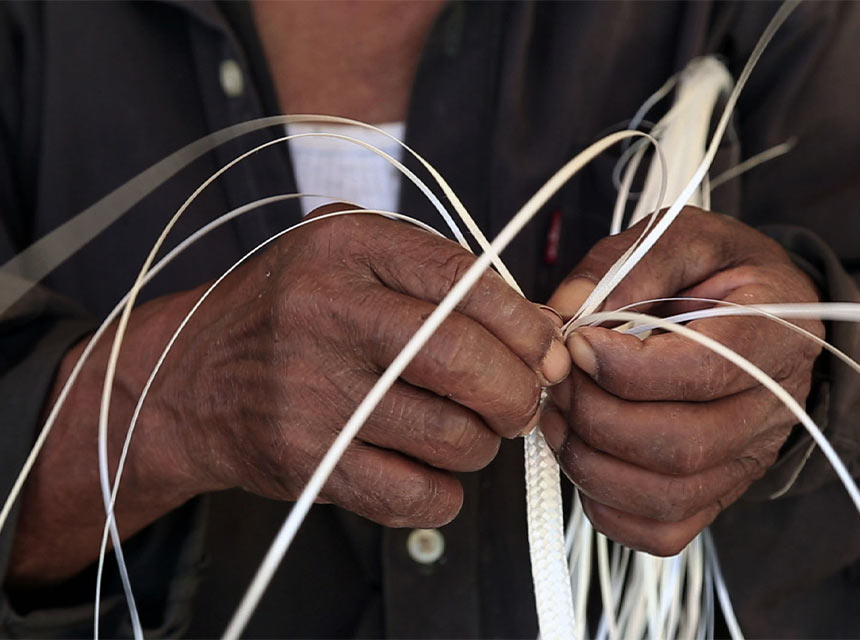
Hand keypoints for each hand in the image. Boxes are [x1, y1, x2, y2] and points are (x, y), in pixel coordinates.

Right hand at [162, 206, 569, 526]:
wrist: (188, 379)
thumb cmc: (291, 312)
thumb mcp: (350, 257)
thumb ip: (440, 276)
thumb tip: (542, 328)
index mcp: (344, 246)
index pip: (464, 281)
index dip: (525, 324)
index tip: (547, 350)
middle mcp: (325, 313)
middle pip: (463, 361)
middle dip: (518, 392)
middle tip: (523, 402)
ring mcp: (311, 392)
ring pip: (451, 435)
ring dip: (483, 443)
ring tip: (468, 430)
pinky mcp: (306, 461)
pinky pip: (415, 494)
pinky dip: (444, 492)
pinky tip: (430, 469)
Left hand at [541, 207, 822, 554]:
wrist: (757, 317)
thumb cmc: (713, 273)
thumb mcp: (680, 238)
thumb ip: (625, 267)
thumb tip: (564, 316)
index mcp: (778, 332)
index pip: (702, 370)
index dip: (624, 366)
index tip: (576, 342)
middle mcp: (775, 407)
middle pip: (681, 444)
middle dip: (596, 415)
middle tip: (559, 379)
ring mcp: (749, 460)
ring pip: (666, 495)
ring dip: (589, 460)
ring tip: (560, 414)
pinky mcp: (717, 494)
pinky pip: (662, 530)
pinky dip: (606, 505)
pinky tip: (583, 454)